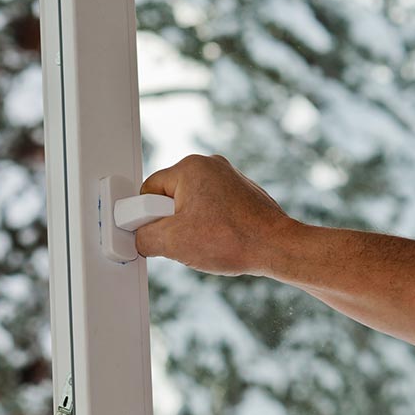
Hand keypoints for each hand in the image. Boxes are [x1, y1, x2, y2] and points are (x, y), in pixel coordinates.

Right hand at [136, 155, 299, 276]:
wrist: (278, 248)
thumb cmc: (234, 240)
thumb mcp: (172, 242)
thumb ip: (143, 237)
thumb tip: (137, 238)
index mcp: (190, 167)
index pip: (148, 191)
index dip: (145, 217)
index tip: (155, 233)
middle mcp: (210, 166)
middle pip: (168, 197)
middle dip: (170, 222)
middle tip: (184, 239)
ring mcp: (228, 178)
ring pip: (188, 206)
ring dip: (189, 227)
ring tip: (205, 241)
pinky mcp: (240, 194)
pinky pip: (209, 210)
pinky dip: (208, 226)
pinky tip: (218, 240)